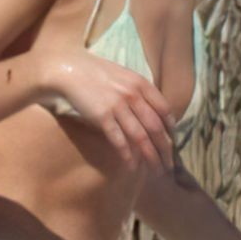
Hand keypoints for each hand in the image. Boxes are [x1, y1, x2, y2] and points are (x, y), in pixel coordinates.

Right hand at [34, 48, 174, 172]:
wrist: (68, 69)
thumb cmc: (96, 73)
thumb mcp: (124, 76)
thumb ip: (140, 92)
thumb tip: (155, 113)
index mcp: (141, 84)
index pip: (165, 111)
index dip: (171, 130)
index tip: (172, 143)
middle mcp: (132, 94)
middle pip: (156, 128)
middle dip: (165, 149)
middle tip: (170, 165)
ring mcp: (118, 106)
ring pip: (141, 137)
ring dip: (151, 157)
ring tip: (157, 170)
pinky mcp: (102, 116)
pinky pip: (119, 140)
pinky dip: (128, 155)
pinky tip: (133, 166)